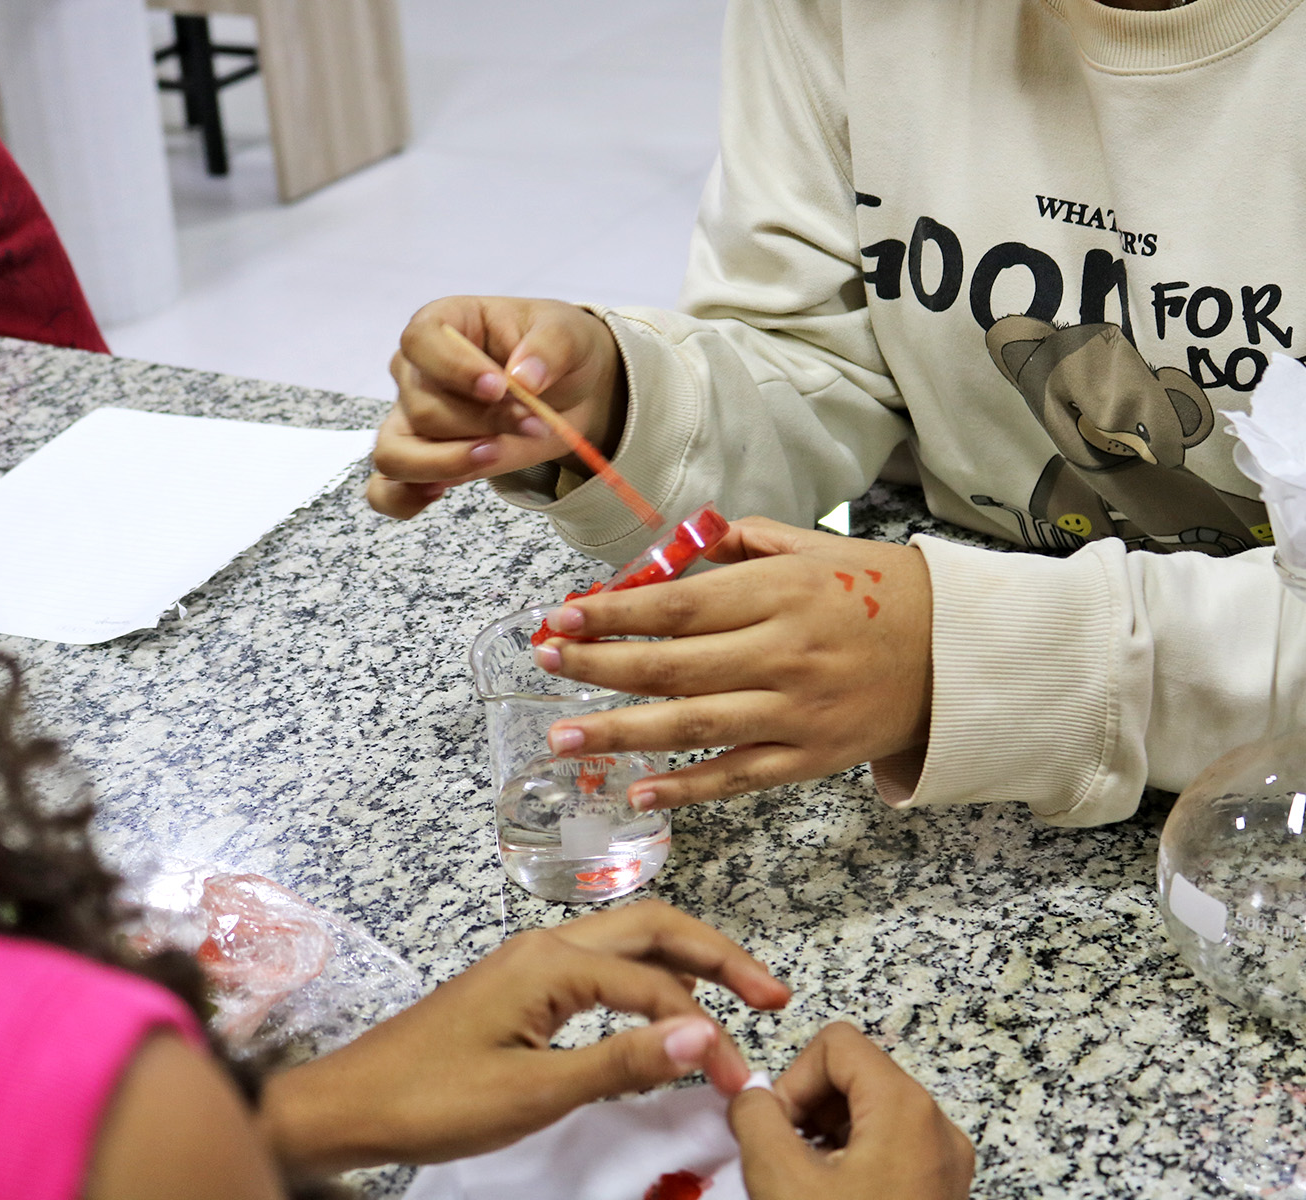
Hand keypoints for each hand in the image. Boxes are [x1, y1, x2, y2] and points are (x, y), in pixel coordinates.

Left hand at [258, 900, 790, 1174]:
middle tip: (773, 994)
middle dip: (718, 956)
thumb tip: (706, 1035)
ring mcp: (529, 963)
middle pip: (653, 928)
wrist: (351, 1105)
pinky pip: (599, 967)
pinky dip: (644, 982)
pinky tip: (660, 1015)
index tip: (741, 1079)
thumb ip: (624, 1062)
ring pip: (627, 942)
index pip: (657, 984)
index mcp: (550, 962)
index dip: (709, 1031)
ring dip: (684, 964)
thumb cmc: (429, 1099)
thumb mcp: (535, 1091)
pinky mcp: (519, 987)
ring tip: (735, 999)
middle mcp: (543, 945)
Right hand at [367, 296, 626, 518]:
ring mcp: (411, 419)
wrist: (567, 393)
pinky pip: (385, 489)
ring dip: (447, 462)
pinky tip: (439, 493)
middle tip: (533, 423)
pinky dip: (404, 499)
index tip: (498, 387)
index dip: (453, 368)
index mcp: (443, 324)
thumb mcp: (568, 334)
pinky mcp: (420, 459)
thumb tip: (524, 377)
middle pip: (422, 407)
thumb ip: (550, 347)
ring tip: (494, 454)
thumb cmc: (555, 352)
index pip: (421, 342)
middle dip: (482, 423)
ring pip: (395, 452)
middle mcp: (417, 372)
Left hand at [533, 517, 931, 808]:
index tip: (561, 615)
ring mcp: (796, 711)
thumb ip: (740, 544)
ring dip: (620, 732)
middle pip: (673, 666)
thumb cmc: (882, 593)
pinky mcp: (809, 758)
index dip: (613, 614)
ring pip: (693, 725)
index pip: (679, 606)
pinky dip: (685, 787)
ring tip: (562, 736)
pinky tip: (635, 788)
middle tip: (542, 664)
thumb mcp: (815, 548)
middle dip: (598, 667)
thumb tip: (668, 551)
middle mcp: (785, 653)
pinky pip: (736, 777)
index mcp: (782, 593)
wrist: (963, 655)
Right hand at [732, 1022, 974, 1199]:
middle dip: (807, 1110)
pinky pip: (886, 1150)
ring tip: (801, 1188)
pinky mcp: (939, 1194)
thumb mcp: (780, 1179)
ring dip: (823, 1139)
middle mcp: (936, 1128)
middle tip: (781, 1160)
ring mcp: (944, 1165)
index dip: (793, 1078)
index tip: (776, 1129)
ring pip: (868, 1114)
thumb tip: (751, 1095)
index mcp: (906, 1109)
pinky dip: (848, 1164)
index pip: (836, 1045)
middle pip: (855, 1075)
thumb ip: (754, 1116)